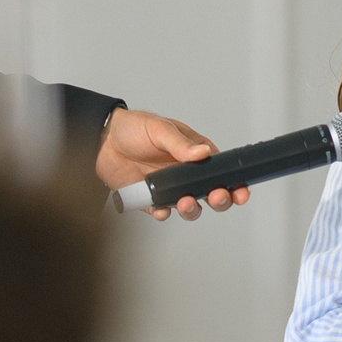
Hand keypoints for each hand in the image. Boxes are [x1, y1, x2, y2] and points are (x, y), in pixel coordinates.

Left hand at [97, 108, 245, 220]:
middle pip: (211, 193)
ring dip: (192, 209)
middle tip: (216, 197)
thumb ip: (181, 144)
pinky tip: (161, 209)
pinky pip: (162, 212)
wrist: (101, 141)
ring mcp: (170, 188)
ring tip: (186, 202)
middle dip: (219, 199)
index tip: (240, 191)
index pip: (220, 171)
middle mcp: (185, 174)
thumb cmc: (133, 128)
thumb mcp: (159, 129)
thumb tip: (203, 153)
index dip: (234, 183)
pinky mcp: (152, 199)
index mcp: (194, 154)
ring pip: (190, 207)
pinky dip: (164, 213)